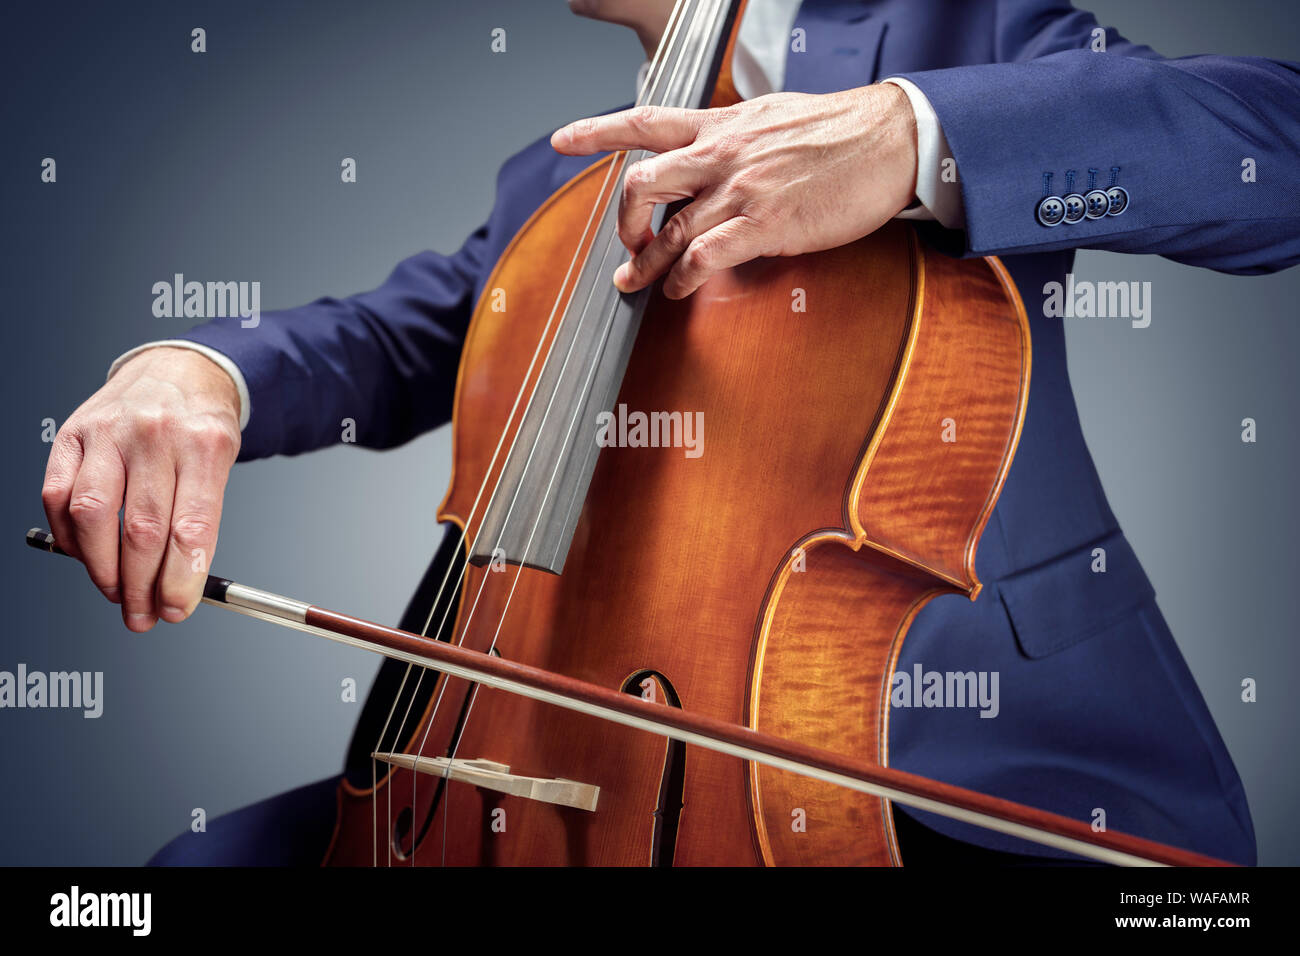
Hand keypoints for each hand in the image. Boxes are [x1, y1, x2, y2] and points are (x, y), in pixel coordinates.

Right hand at [41, 347, 241, 631]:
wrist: (178, 368)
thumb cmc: (200, 424)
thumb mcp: (221, 462)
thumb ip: (201, 520)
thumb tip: (179, 587)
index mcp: (204, 444)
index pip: (190, 527)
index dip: (180, 579)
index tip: (176, 609)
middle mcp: (155, 435)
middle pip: (142, 530)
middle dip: (142, 586)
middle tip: (144, 615)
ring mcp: (109, 432)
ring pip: (94, 516)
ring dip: (102, 568)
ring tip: (116, 592)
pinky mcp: (73, 433)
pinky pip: (58, 495)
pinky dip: (69, 536)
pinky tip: (86, 554)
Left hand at [551, 83, 917, 298]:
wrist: (891, 139)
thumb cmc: (841, 132)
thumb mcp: (774, 119)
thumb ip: (736, 140)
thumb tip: (716, 161)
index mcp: (722, 126)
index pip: (645, 121)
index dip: (597, 130)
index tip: (563, 140)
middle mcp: (722, 154)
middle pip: (642, 183)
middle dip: (622, 222)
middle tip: (624, 247)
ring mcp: (741, 189)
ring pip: (669, 230)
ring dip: (645, 264)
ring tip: (637, 282)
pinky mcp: (766, 224)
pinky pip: (705, 256)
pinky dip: (685, 278)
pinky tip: (680, 289)